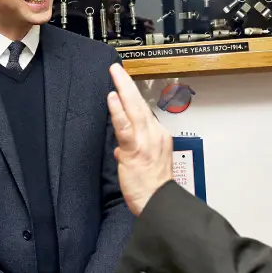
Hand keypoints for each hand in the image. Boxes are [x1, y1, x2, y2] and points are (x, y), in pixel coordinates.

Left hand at [107, 63, 173, 215]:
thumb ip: (132, 152)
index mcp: (159, 137)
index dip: (132, 97)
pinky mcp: (136, 150)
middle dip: (128, 85)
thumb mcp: (145, 165)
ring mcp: (146, 141)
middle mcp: (155, 135)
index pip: (143, 112)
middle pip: (140, 104)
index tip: (124, 85)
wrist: (158, 202)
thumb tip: (121, 148)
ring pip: (134, 109)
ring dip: (123, 89)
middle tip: (117, 69)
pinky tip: (113, 98)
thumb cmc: (152, 188)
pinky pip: (125, 127)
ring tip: (115, 74)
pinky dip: (118, 111)